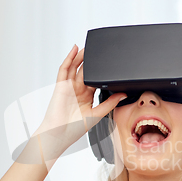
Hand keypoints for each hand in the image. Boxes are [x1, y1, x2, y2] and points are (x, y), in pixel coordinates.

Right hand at [27, 45, 125, 165]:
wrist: (59, 134)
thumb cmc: (74, 129)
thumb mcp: (97, 114)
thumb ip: (110, 103)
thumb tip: (123, 95)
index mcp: (87, 97)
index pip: (95, 80)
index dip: (101, 71)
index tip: (109, 63)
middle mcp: (78, 90)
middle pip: (85, 71)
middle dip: (91, 61)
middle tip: (99, 50)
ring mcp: (69, 87)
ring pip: (75, 67)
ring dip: (81, 56)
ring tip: (88, 46)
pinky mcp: (60, 85)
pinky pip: (64, 69)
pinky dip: (69, 59)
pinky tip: (74, 50)